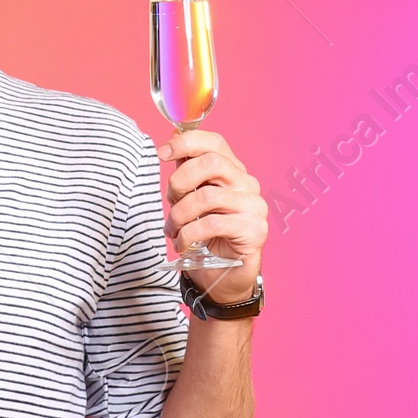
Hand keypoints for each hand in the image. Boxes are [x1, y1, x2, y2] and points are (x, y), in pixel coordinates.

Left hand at [157, 129, 267, 303]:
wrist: (224, 274)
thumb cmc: (207, 235)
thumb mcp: (191, 199)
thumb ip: (186, 173)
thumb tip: (171, 142)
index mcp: (232, 171)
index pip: (214, 143)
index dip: (186, 142)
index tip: (162, 153)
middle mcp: (247, 184)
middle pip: (211, 163)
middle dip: (179, 181)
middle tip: (170, 201)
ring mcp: (254, 206)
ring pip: (207, 196)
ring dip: (179, 215)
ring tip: (173, 229)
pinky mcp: (255, 230)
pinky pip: (212, 223)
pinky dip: (188, 234)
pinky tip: (182, 243)